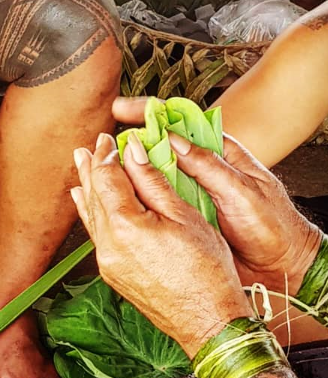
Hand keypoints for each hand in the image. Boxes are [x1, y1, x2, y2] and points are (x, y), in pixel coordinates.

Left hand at [72, 132, 252, 357]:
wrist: (206, 321)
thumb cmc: (206, 269)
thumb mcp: (184, 215)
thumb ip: (153, 181)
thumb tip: (133, 152)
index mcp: (125, 226)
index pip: (106, 178)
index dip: (107, 156)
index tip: (111, 139)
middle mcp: (107, 245)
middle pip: (92, 196)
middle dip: (92, 168)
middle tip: (89, 147)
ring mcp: (106, 262)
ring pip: (90, 216)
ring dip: (87, 189)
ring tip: (81, 166)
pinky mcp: (111, 274)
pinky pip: (95, 235)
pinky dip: (91, 214)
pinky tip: (87, 204)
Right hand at [112, 95, 322, 291]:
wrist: (278, 267)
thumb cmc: (272, 227)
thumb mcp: (243, 192)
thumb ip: (211, 166)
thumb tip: (174, 140)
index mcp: (219, 155)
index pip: (179, 123)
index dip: (149, 114)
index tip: (122, 110)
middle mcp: (199, 172)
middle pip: (159, 150)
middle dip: (129, 144)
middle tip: (101, 144)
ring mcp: (189, 195)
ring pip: (152, 178)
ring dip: (127, 175)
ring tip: (99, 172)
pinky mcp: (182, 219)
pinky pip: (154, 206)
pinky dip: (136, 202)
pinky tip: (117, 202)